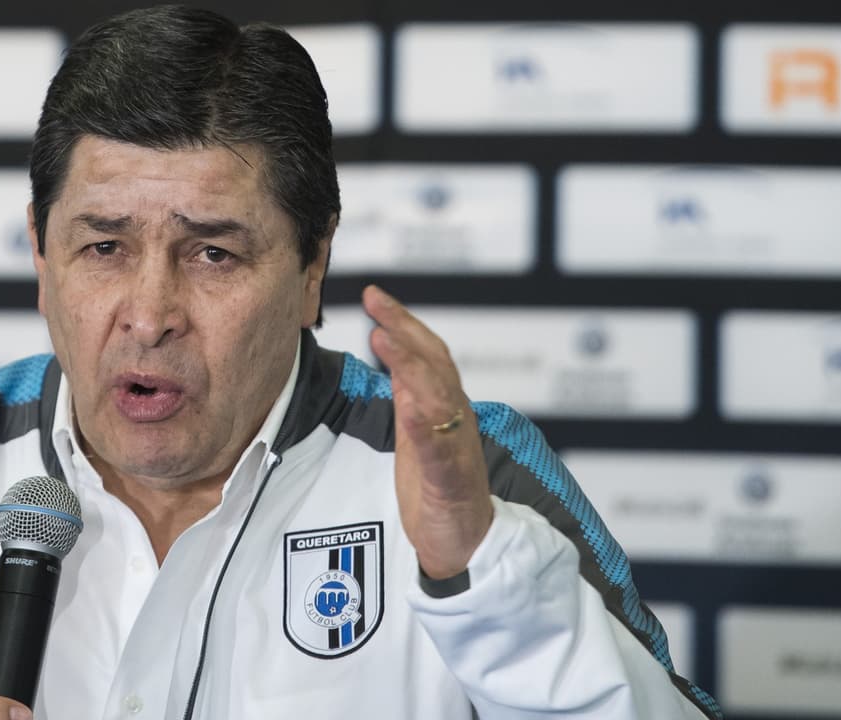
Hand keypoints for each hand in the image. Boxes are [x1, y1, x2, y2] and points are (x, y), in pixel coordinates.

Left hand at [362, 285, 493, 579]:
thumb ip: (409, 392)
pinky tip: (408, 405)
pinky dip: (426, 425)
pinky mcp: (452, 480)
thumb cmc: (440, 488)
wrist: (465, 543)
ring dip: (412, 364)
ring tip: (383, 337)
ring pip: (439, 396)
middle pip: (435, 362)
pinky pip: (441, 449)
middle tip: (377, 301)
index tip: (375, 295)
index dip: (402, 321)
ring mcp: (456, 446)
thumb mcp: (417, 430)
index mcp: (442, 407)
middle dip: (406, 328)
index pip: (425, 353)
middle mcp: (454, 418)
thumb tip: (391, 350)